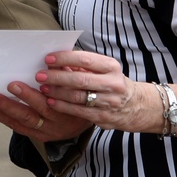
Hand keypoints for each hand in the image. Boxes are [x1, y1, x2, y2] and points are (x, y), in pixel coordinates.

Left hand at [0, 81, 91, 142]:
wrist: (83, 121)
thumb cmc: (78, 96)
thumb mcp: (78, 83)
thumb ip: (66, 73)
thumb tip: (51, 61)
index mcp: (67, 109)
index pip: (52, 101)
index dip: (34, 94)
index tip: (24, 81)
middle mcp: (56, 123)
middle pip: (33, 114)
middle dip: (15, 102)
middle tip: (1, 90)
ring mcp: (46, 131)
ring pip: (21, 122)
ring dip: (2, 111)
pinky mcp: (37, 136)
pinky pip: (17, 128)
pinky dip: (2, 118)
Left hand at [37, 51, 157, 133]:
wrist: (136, 106)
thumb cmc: (111, 83)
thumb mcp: (103, 70)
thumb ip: (82, 65)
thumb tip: (56, 60)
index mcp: (111, 67)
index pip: (85, 59)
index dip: (65, 59)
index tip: (48, 59)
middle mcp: (112, 84)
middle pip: (80, 80)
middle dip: (57, 77)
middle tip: (40, 75)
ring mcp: (109, 102)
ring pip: (78, 97)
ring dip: (57, 92)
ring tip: (43, 88)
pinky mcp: (103, 117)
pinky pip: (79, 111)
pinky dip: (63, 106)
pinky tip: (51, 102)